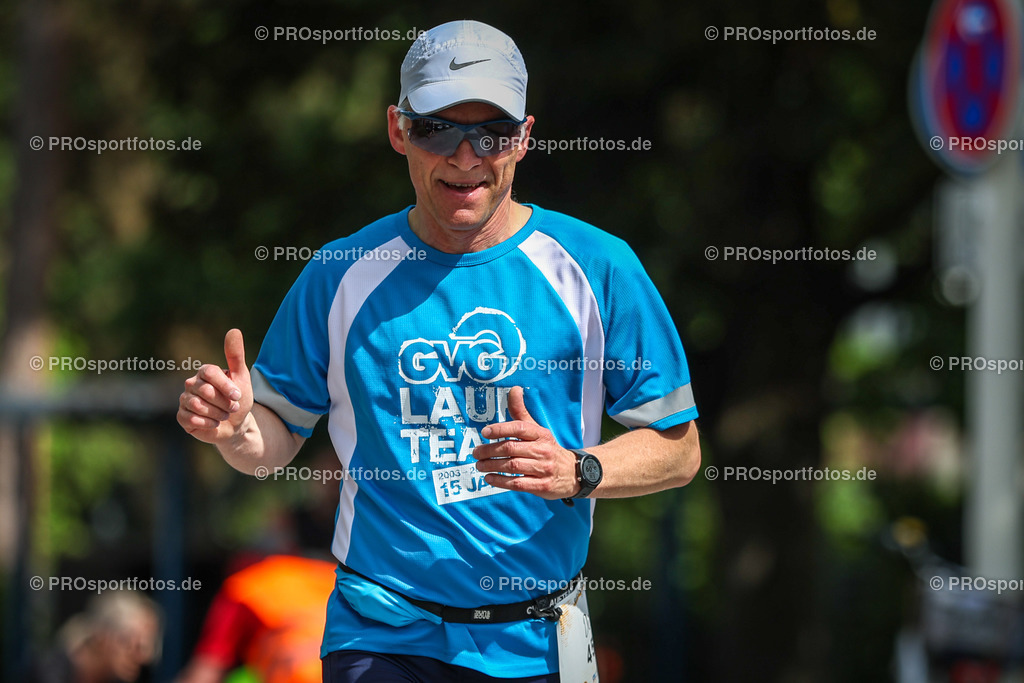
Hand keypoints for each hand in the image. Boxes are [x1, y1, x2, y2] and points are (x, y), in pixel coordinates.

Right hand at [177, 329, 253, 443]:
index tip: (237, 395)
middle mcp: (192, 383)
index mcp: (205, 372)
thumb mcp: (241, 377)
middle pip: (206, 391)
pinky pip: (192, 419)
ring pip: (198, 406)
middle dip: (224, 403)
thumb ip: (235, 355)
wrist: (235, 425)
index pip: (210, 373)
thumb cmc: (238, 400)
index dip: (225, 386)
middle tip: (232, 408)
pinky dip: (208, 424)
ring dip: (218, 414)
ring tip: (224, 415)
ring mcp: (185, 400)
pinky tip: (214, 423)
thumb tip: (233, 330)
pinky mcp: (182, 416)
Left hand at [473, 386, 579, 499]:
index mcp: (541, 434)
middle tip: (476, 452)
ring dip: (492, 466)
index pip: (519, 428)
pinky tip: (489, 478)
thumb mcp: (537, 430)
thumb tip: (514, 389)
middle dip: (490, 450)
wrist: (574, 473)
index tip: (485, 432)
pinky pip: (517, 483)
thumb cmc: (547, 448)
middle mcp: (543, 450)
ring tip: (479, 465)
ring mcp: (543, 469)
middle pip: (511, 448)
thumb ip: (521, 412)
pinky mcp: (542, 485)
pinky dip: (501, 481)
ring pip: (512, 466)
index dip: (500, 429)